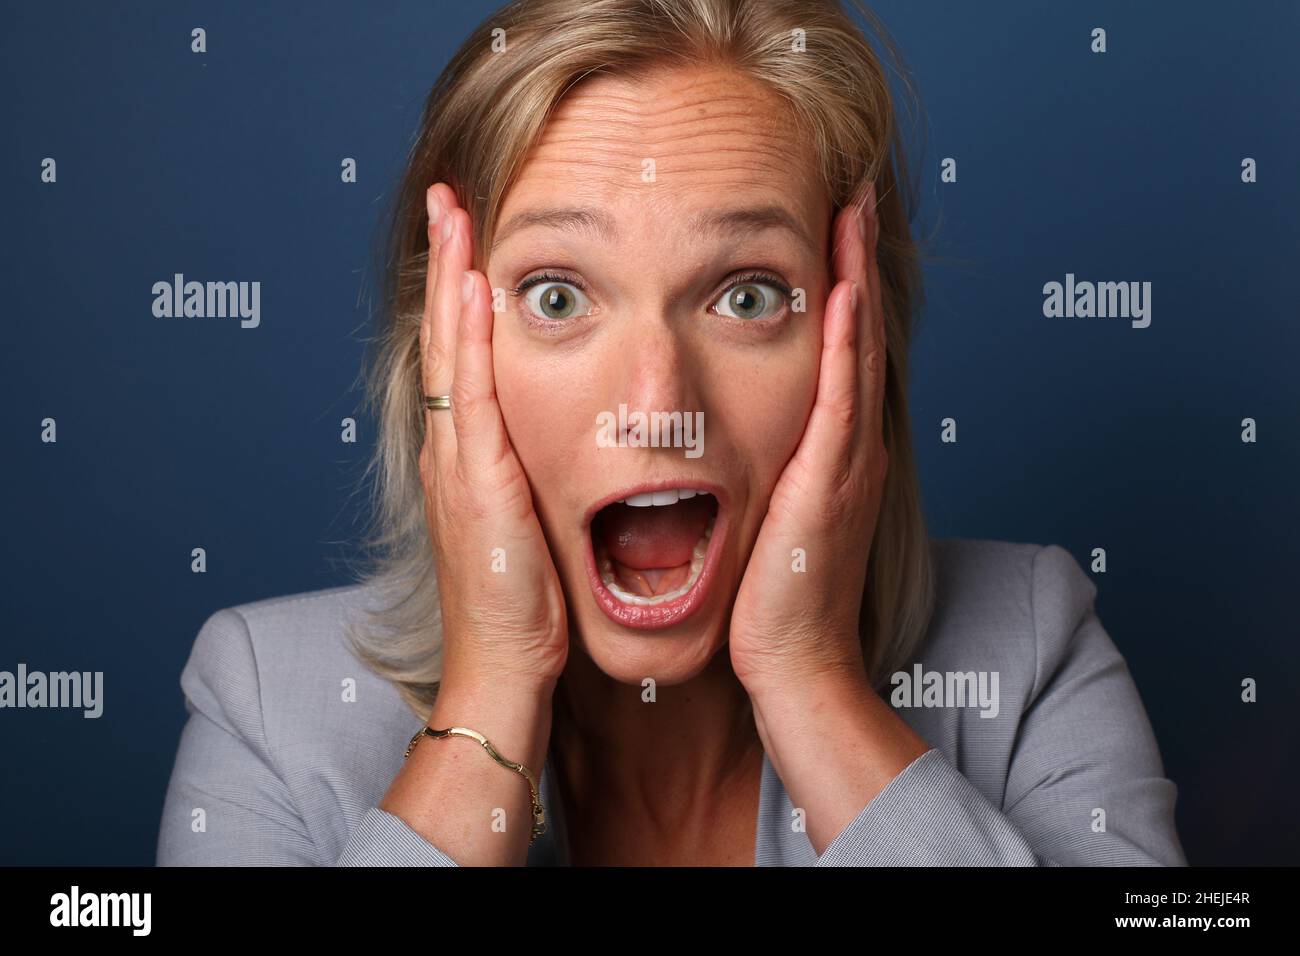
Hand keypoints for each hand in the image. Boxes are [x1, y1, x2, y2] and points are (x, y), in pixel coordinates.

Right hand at [419, 183, 568, 689]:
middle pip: (445, 337)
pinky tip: (478, 292)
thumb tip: (552, 441)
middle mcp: (453, 450)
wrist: (505, 666)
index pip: (461, 354)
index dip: (460, 292)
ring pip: (450, 353)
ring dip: (451, 280)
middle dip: (445, 264)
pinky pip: (471, 398)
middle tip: (446, 198)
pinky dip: (471, 341)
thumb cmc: (522, 603)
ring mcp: (458, 463)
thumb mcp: (525, 522)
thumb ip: (527, 475)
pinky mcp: (476, 484)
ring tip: (453, 215)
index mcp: (468, 456)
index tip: (469, 236)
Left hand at [729, 185, 887, 696]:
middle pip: (853, 333)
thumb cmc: (775, 599)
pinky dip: (845, 343)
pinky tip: (843, 292)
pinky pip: (841, 398)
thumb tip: (727, 440)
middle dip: (852, 260)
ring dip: (855, 277)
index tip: (822, 227)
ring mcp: (848, 460)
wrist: (796, 663)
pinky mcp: (833, 482)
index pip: (834, 349)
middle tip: (847, 191)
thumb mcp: (768, 517)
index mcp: (830, 450)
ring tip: (850, 213)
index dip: (835, 284)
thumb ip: (764, 470)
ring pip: (853, 351)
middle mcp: (849, 444)